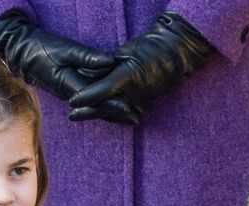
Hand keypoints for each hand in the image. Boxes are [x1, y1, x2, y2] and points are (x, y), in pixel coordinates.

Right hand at [0, 12, 136, 122]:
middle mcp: (73, 94)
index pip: (97, 99)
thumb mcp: (65, 50)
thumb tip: (110, 62)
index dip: (115, 105)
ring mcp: (71, 92)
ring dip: (113, 111)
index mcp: (72, 86)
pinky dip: (103, 102)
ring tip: (131, 115)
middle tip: (138, 118)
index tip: (131, 110)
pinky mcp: (70, 87)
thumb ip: (88, 57)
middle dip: (118, 113)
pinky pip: (90, 98)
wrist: (22, 54)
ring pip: (96, 104)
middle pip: (99, 106)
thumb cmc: (42, 49)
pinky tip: (114, 102)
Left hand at [69, 14, 214, 125]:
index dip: (86, 97)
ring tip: (81, 116)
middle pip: (105, 107)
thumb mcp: (128, 52)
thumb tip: (91, 72)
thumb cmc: (152, 47)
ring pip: (113, 112)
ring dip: (97, 115)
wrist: (177, 53)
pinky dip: (111, 114)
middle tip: (71, 115)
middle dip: (88, 112)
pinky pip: (123, 111)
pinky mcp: (142, 102)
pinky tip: (102, 114)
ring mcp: (138, 100)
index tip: (72, 102)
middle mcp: (133, 94)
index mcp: (128, 79)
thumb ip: (109, 64)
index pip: (102, 92)